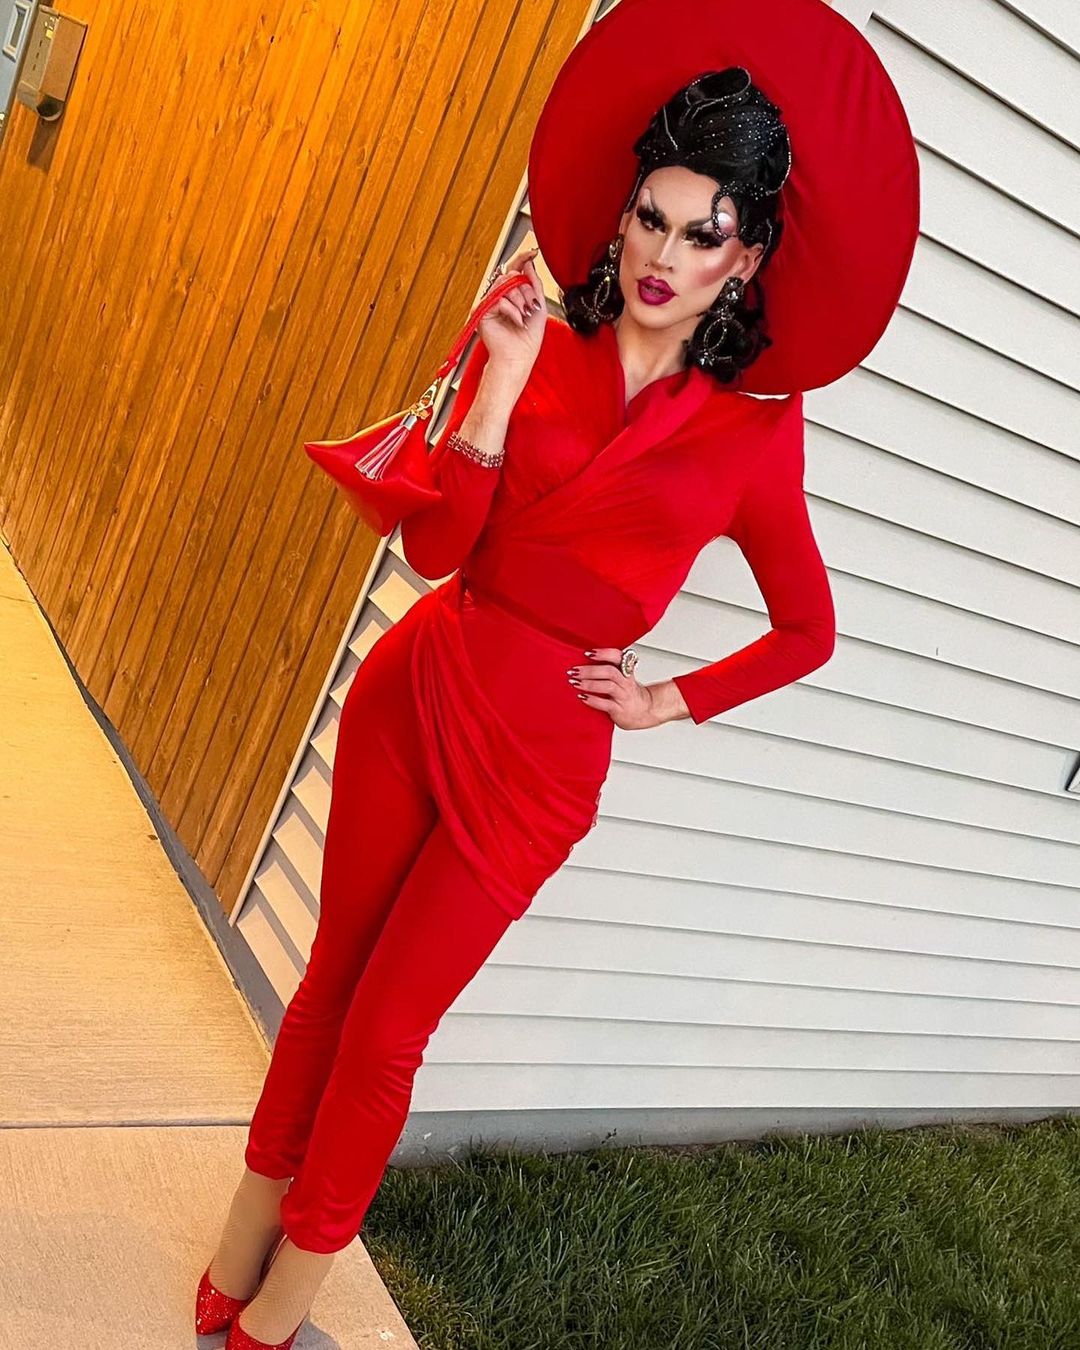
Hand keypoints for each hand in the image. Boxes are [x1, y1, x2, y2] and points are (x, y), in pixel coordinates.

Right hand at [474, 247, 546, 381]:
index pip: (515, 270)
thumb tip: (529, 264)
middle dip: (526, 291)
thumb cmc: (527, 339)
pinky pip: (499, 299)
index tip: (532, 252)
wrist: (518, 358)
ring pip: (505, 285)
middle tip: (530, 307)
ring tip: (524, 316)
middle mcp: (500, 297)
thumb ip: (535, 284)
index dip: (522, 259)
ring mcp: (490, 303)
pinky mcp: (483, 311)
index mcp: (513, 295)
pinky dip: (512, 310)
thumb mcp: (539, 307)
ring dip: (520, 300)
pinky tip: (517, 320)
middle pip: (512, 276)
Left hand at [566, 647, 663, 730]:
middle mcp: (626, 682)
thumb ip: (609, 667)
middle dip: (590, 670)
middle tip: (574, 670)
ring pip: (608, 686)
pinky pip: (605, 704)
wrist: (644, 711)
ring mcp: (623, 696)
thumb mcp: (623, 676)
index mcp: (626, 671)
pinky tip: (582, 697)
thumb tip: (583, 660)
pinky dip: (592, 700)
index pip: (618, 657)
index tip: (588, 653)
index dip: (604, 653)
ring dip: (589, 684)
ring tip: (575, 683)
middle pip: (610, 671)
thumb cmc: (628, 692)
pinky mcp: (619, 709)